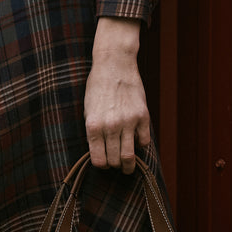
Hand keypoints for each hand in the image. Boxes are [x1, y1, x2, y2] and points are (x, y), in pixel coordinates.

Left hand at [83, 17, 149, 171]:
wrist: (114, 65)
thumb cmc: (97, 87)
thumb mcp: (87, 110)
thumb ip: (93, 131)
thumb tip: (100, 151)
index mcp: (93, 126)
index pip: (98, 160)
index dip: (101, 165)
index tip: (104, 163)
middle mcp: (110, 126)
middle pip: (114, 161)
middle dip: (115, 166)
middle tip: (117, 165)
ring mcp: (128, 121)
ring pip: (130, 156)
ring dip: (129, 165)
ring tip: (129, 166)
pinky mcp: (142, 116)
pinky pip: (144, 141)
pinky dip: (140, 144)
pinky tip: (135, 140)